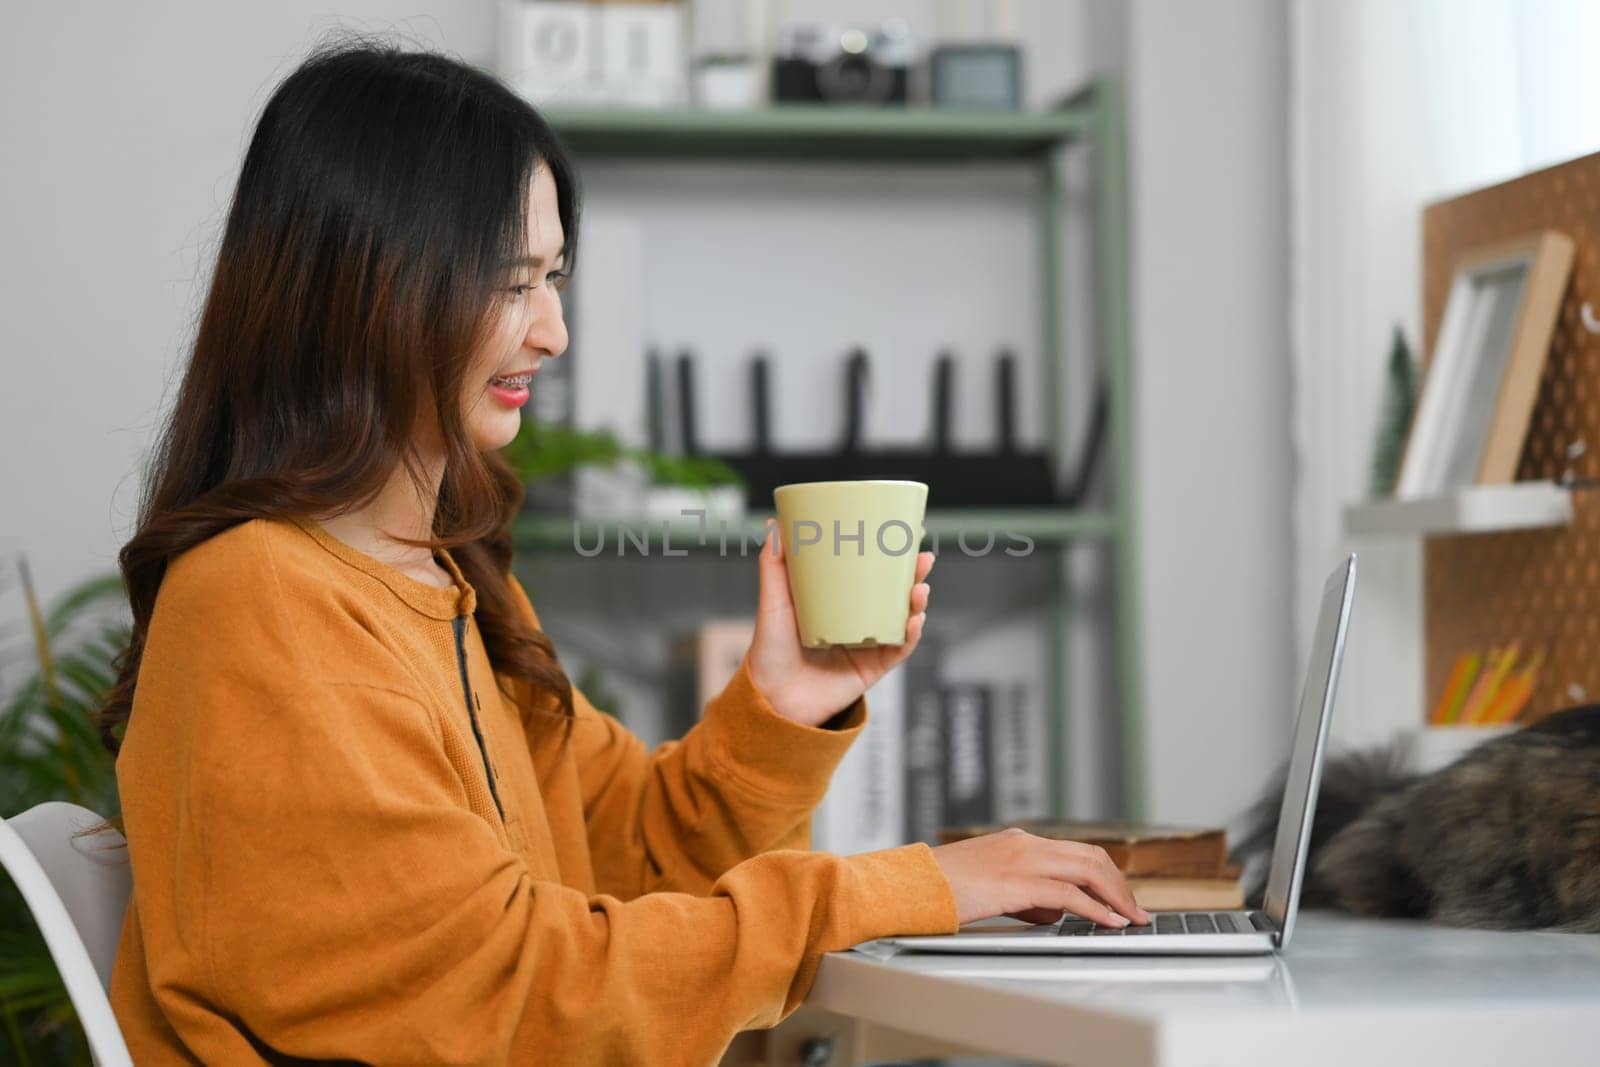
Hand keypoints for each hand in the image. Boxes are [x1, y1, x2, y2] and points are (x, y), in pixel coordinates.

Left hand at [745, 518, 933, 727]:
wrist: (771, 701)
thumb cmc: (768, 652)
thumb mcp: (772, 602)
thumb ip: (773, 566)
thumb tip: (774, 525)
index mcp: (837, 603)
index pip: (870, 574)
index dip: (889, 556)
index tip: (902, 534)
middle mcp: (856, 621)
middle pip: (894, 594)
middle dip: (913, 575)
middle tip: (923, 558)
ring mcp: (867, 645)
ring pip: (903, 619)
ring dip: (918, 603)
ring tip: (919, 589)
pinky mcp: (872, 669)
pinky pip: (899, 651)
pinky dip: (911, 636)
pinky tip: (914, 621)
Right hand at [930, 828, 1151, 927]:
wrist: (908, 884)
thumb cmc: (941, 888)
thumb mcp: (990, 887)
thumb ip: (1026, 896)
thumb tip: (1055, 912)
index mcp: (1019, 841)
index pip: (1077, 851)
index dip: (1107, 874)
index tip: (1122, 897)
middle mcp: (1025, 843)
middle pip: (1092, 856)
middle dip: (1121, 884)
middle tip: (1136, 911)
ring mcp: (1021, 859)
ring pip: (1088, 869)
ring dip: (1116, 895)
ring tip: (1132, 918)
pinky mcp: (1015, 882)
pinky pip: (1068, 894)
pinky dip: (1095, 909)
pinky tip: (1108, 923)